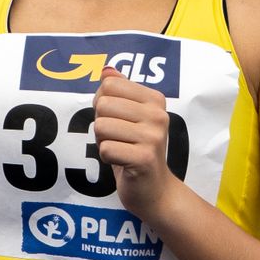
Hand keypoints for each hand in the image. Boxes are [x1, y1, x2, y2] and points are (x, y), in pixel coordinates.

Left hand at [92, 68, 178, 218]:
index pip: (109, 85)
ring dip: (103, 141)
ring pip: (101, 126)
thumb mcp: (129, 116)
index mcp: (155, 99)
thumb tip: (106, 70)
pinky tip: (122, 162)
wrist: (154, 190)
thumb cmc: (137, 150)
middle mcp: (158, 115)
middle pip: (103, 104)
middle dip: (102, 123)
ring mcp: (153, 137)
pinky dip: (107, 158)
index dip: (103, 103)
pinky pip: (105, 149)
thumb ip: (119, 91)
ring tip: (121, 149)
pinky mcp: (144, 158)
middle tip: (119, 138)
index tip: (118, 119)